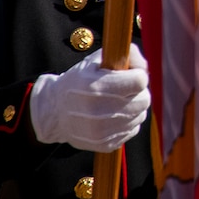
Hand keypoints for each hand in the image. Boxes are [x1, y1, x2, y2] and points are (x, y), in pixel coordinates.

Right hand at [30, 45, 150, 152]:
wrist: (54, 112)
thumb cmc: (78, 82)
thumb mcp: (94, 61)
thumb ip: (123, 55)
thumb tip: (144, 67)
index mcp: (96, 87)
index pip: (139, 81)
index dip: (138, 74)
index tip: (130, 74)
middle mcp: (99, 111)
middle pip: (144, 99)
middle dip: (138, 92)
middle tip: (125, 89)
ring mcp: (102, 131)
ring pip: (140, 115)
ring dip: (134, 106)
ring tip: (116, 102)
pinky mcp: (105, 144)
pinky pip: (133, 130)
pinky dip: (128, 122)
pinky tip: (112, 116)